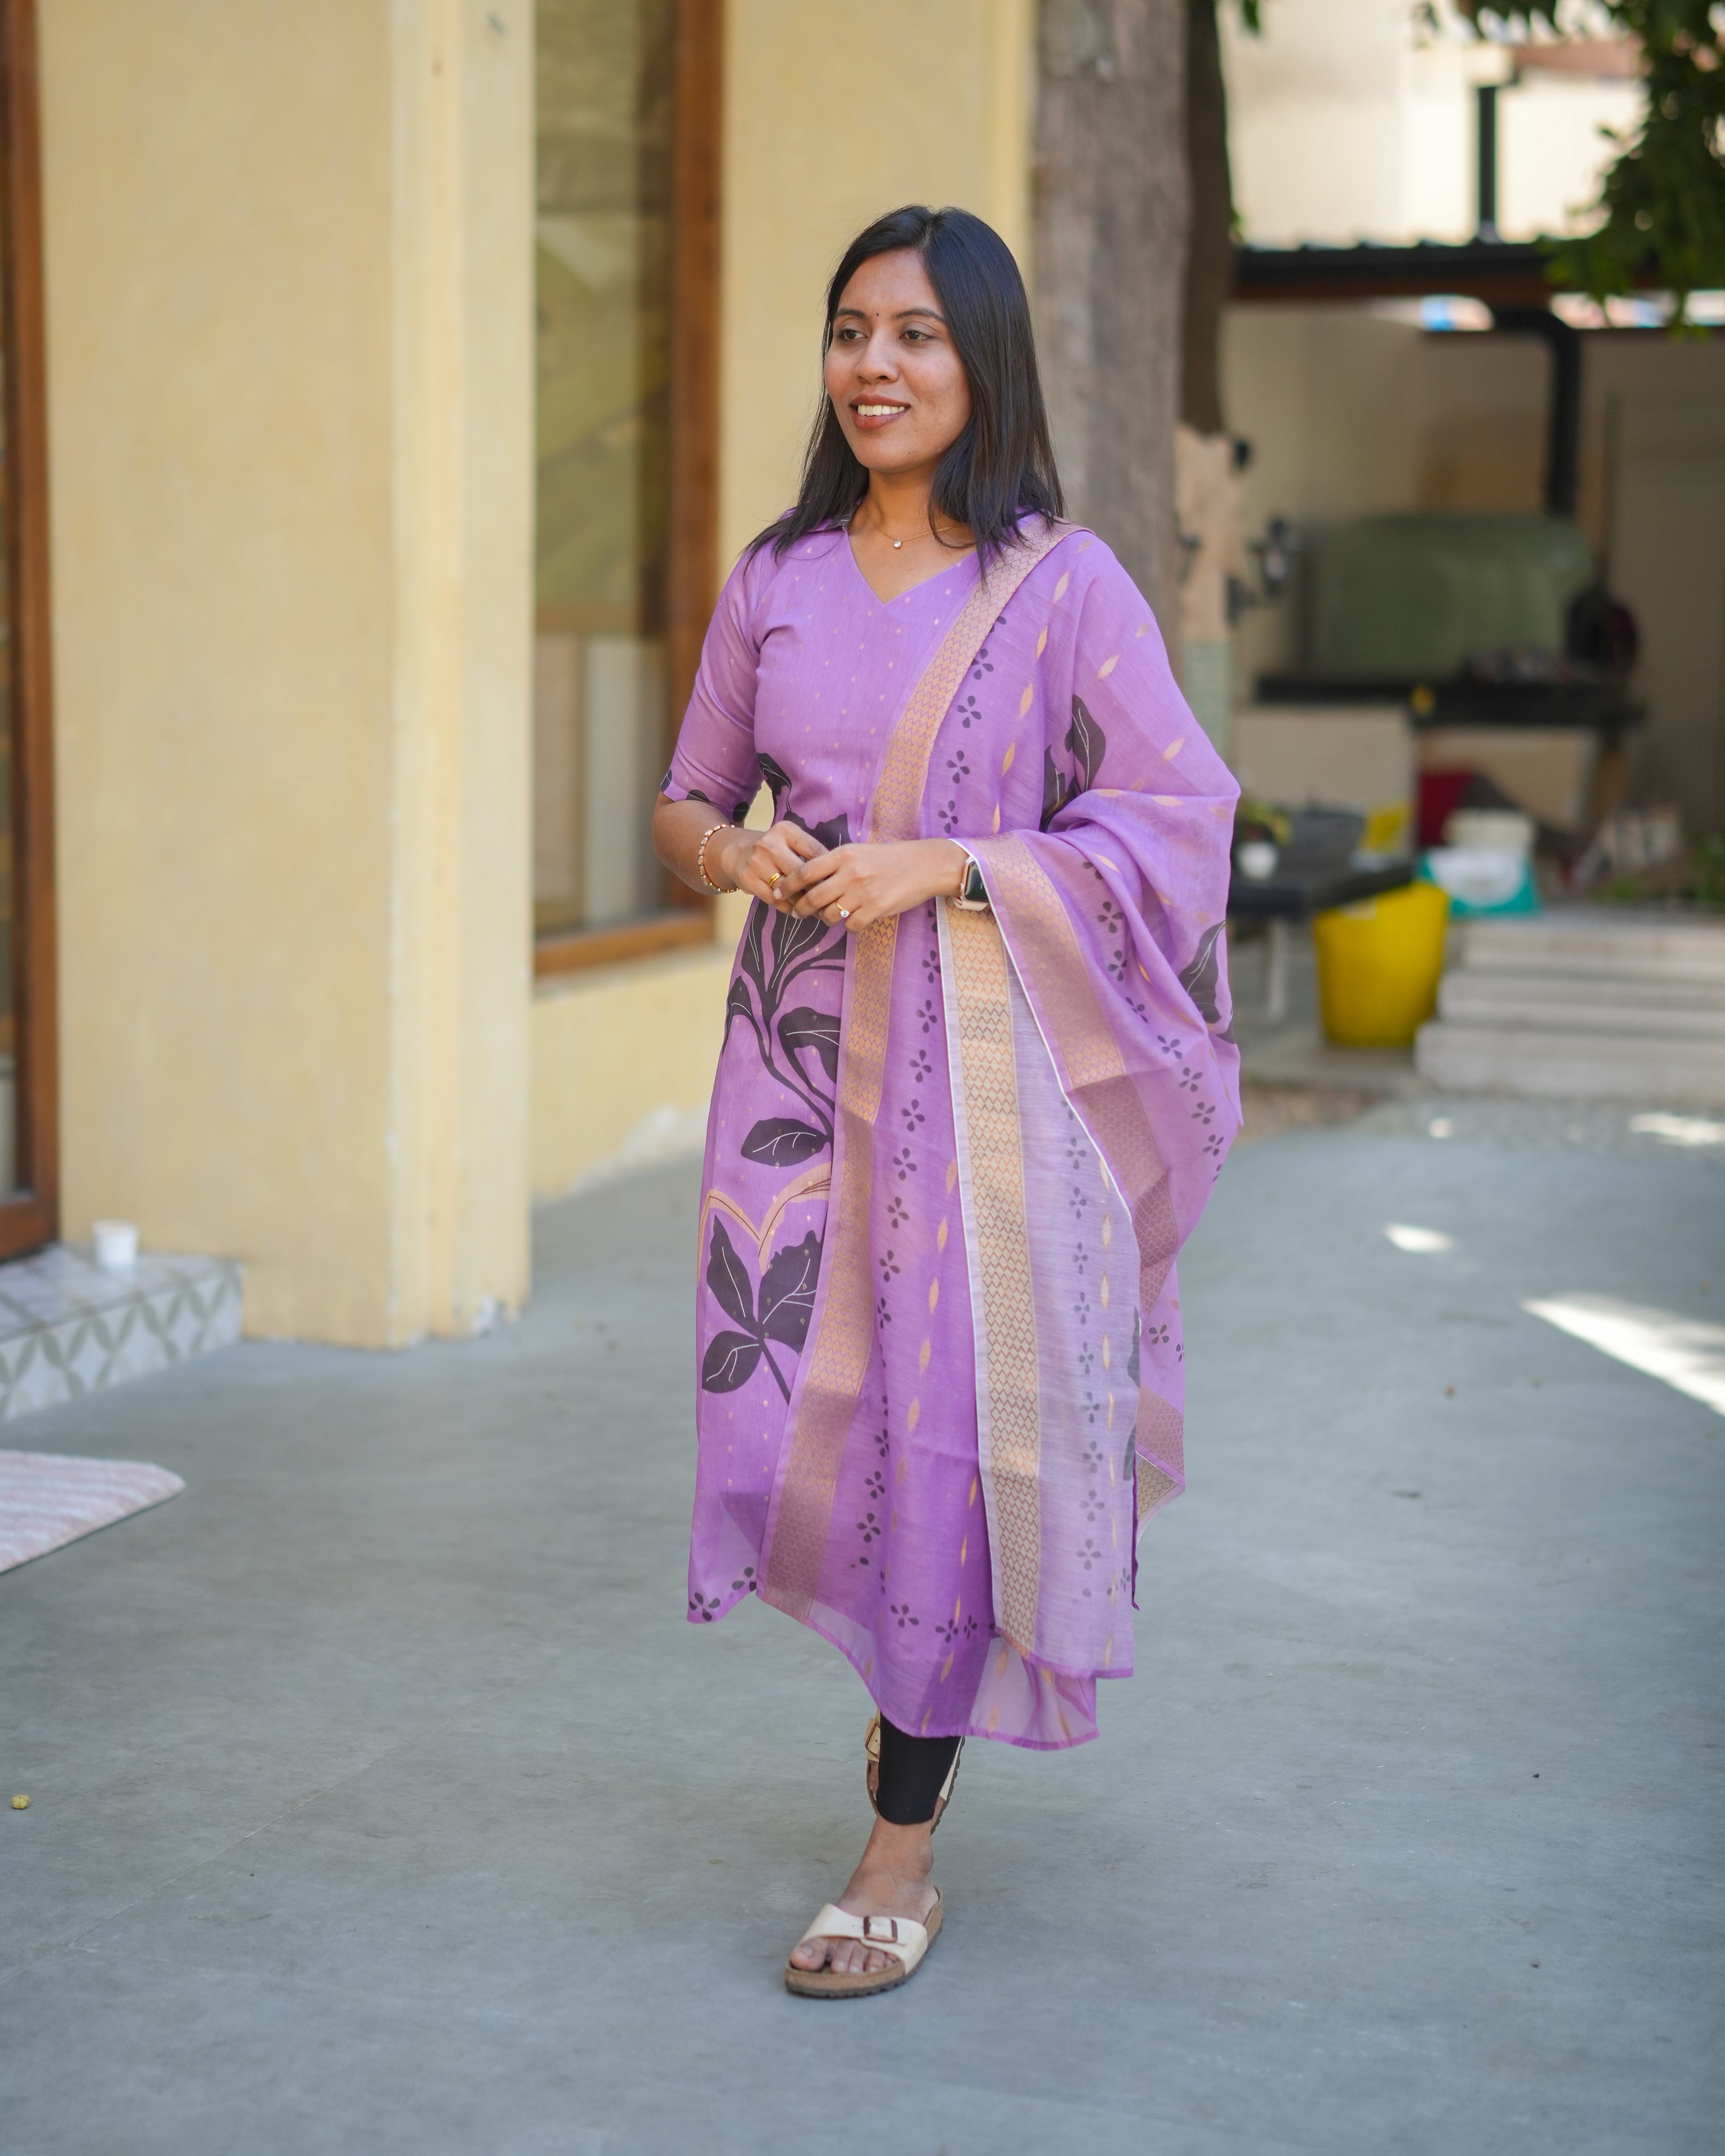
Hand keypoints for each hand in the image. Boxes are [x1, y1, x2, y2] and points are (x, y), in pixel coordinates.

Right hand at [713, 820, 826, 904]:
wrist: (736, 852)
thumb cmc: (772, 848)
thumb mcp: (789, 839)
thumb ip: (809, 850)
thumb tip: (836, 873)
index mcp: (785, 830)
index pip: (815, 851)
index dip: (829, 870)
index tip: (838, 882)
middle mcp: (770, 844)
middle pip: (802, 873)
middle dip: (818, 889)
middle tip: (830, 901)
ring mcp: (757, 862)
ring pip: (789, 889)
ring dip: (804, 903)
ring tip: (817, 910)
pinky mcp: (748, 879)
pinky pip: (774, 900)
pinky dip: (788, 908)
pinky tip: (797, 911)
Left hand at [776, 838, 968, 930]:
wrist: (924, 865)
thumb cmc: (890, 857)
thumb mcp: (860, 851)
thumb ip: (835, 862)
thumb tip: (809, 878)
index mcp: (844, 855)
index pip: (805, 871)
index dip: (787, 884)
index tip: (777, 892)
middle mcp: (851, 873)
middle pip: (813, 897)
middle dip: (800, 909)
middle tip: (796, 913)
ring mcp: (864, 893)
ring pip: (830, 915)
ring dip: (826, 919)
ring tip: (829, 916)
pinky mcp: (877, 909)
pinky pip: (852, 925)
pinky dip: (849, 925)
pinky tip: (854, 919)